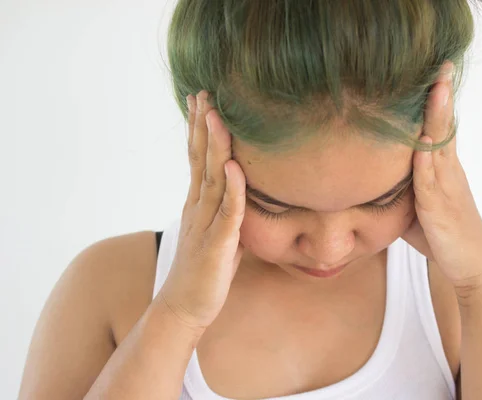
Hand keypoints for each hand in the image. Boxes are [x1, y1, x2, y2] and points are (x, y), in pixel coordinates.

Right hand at [158, 90, 245, 329]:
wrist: (183, 309)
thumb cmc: (203, 272)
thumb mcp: (217, 234)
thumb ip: (226, 212)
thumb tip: (242, 196)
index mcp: (198, 205)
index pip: (198, 160)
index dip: (199, 130)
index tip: (201, 102)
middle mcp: (198, 208)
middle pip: (201, 160)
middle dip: (203, 126)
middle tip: (204, 93)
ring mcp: (205, 224)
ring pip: (213, 179)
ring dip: (215, 147)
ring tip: (216, 117)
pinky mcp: (217, 245)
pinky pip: (228, 213)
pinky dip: (233, 189)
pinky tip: (235, 167)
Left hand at [400, 61, 481, 290]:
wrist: (469, 266)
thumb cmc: (440, 233)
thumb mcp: (415, 204)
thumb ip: (397, 185)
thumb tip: (366, 175)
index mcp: (441, 169)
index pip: (437, 128)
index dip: (435, 101)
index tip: (432, 71)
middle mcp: (448, 173)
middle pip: (444, 128)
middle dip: (441, 96)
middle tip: (441, 63)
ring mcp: (447, 190)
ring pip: (441, 148)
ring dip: (438, 119)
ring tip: (437, 89)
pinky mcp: (442, 211)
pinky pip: (433, 184)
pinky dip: (427, 164)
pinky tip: (423, 146)